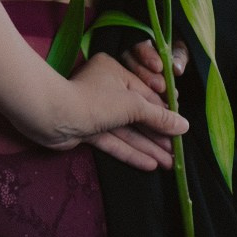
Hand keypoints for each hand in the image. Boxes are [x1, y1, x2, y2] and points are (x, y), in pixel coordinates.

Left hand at [52, 49, 188, 171]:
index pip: (146, 93)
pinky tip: (150, 165)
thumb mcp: (133, 105)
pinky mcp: (86, 130)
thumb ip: (159, 116)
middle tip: (177, 151)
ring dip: (147, 147)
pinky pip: (113, 141)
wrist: (53, 117)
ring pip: (126, 130)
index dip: (164, 112)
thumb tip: (184, 125)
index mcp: (114, 71)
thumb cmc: (96, 101)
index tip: (181, 128)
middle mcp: (105, 88)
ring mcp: (95, 111)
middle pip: (136, 114)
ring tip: (169, 163)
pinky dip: (131, 152)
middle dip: (157, 134)